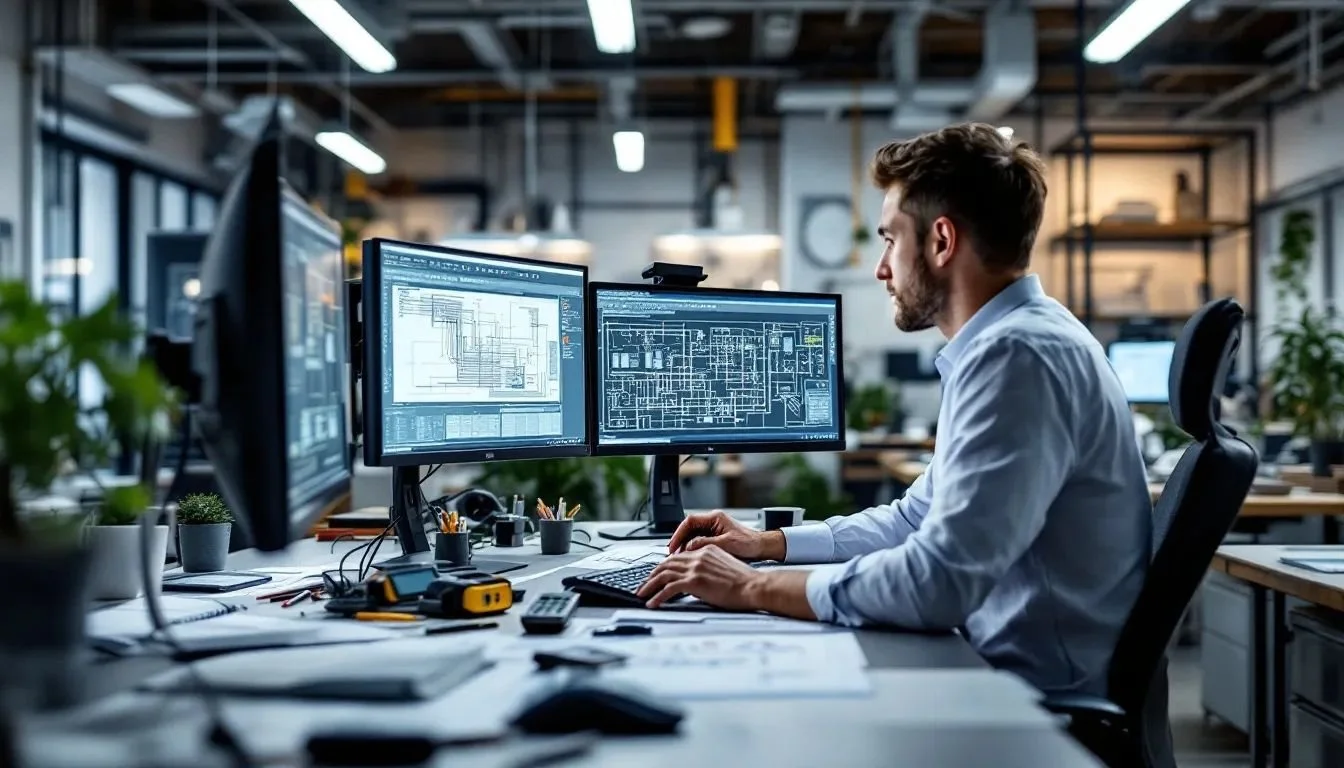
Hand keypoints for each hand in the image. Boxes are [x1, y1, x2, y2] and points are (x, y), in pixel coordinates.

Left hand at [636, 545, 763, 609]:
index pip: (677, 557)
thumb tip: (695, 580)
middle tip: (643, 585)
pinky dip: (658, 596)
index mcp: (705, 550)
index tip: (655, 575)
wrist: (753, 586)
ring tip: (642, 594)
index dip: (663, 567)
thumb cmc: (743, 581)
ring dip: (649, 586)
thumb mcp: (723, 567)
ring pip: (663, 574)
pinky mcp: (694, 581)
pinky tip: (652, 603)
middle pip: (666, 564)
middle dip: (651, 575)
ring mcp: (695, 567)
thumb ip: (706, 568)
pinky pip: (669, 588)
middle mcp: (698, 556)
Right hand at [666, 510, 783, 559]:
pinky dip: (693, 548)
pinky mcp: (716, 536)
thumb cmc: (749, 544)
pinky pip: (699, 540)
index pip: (689, 521)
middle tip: (673, 553)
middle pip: (689, 528)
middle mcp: (713, 521)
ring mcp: (714, 528)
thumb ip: (706, 544)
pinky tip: (690, 558)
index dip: (678, 533)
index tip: (673, 545)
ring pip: (693, 535)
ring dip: (685, 545)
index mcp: (715, 518)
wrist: (762, 547)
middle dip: (679, 540)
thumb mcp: (726, 544)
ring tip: (680, 558)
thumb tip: (688, 546)